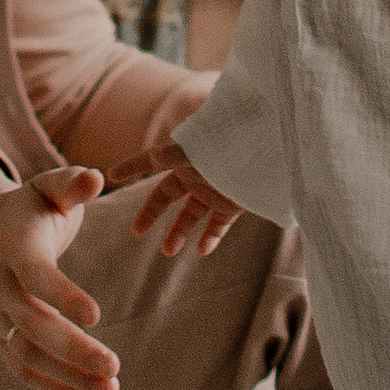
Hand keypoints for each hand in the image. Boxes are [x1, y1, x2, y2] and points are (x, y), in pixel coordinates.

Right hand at [0, 156, 118, 389]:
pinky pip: (20, 367)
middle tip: (115, 365)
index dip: (62, 295)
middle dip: (72, 347)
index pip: (35, 274)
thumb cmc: (30, 209)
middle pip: (31, 323)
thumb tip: (95, 178)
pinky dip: (49, 384)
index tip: (97, 316)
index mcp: (13, 245)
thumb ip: (71, 184)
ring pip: (25, 353)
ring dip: (66, 374)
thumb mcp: (48, 188)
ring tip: (110, 389)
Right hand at [122, 143, 243, 261]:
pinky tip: (202, 251)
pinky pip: (218, 224)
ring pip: (191, 214)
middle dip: (151, 212)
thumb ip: (181, 151)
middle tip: (137, 231)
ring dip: (179, 232)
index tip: (112, 175)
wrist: (278, 144)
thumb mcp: (207, 143)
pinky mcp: (234, 203)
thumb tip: (156, 153)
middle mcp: (197, 172)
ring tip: (168, 252)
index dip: (132, 166)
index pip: (153, 159)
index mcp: (186, 153)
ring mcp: (215, 189)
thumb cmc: (242, 138)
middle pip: (166, 194)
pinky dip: (210, 237)